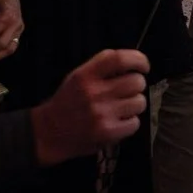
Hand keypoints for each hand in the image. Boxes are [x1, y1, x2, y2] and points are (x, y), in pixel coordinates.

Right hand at [30, 49, 149, 164]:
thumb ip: (102, 69)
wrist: (48, 133)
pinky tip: (118, 122)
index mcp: (85, 75)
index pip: (119, 59)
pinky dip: (130, 123)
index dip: (138, 60)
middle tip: (127, 92)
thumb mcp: (78, 77)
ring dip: (134, 105)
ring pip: (140, 102)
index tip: (143, 66)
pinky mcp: (108, 133)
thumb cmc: (68, 102)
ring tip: (121, 108)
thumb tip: (135, 65)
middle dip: (137, 86)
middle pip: (136, 81)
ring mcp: (101, 114)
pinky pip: (135, 123)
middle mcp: (93, 93)